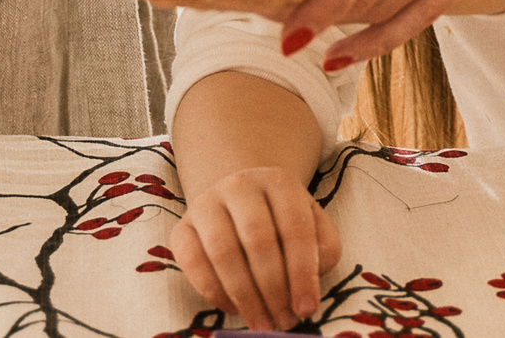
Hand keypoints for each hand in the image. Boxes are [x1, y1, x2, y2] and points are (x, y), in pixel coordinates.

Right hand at [171, 166, 341, 331]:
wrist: (240, 203)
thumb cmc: (283, 221)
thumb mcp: (313, 225)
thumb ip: (322, 249)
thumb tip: (306, 286)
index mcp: (278, 181)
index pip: (294, 227)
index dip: (302, 273)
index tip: (307, 309)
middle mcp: (239, 185)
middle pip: (257, 240)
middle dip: (274, 289)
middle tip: (284, 322)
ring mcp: (207, 203)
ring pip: (223, 252)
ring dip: (246, 296)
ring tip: (262, 323)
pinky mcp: (182, 226)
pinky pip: (192, 261)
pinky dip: (213, 292)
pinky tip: (234, 309)